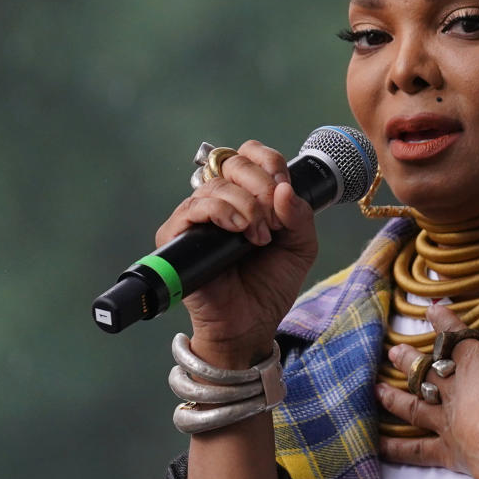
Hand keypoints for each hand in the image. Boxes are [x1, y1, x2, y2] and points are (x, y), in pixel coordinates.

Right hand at [155, 140, 317, 366]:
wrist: (252, 323)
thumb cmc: (270, 284)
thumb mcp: (301, 245)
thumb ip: (300, 215)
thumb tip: (284, 189)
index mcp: (245, 195)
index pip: (248, 154)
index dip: (269, 163)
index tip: (284, 187)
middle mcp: (217, 200)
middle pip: (233, 164)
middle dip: (261, 187)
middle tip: (274, 222)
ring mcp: (196, 217)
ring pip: (217, 186)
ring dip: (247, 207)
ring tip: (260, 238)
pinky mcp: (178, 237)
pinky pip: (193, 207)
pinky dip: (221, 212)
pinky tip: (239, 231)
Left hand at [377, 304, 478, 478]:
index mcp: (472, 364)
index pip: (456, 336)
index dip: (445, 321)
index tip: (431, 307)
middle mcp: (452, 390)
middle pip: (425, 371)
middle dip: (409, 360)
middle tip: (392, 350)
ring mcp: (445, 421)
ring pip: (413, 406)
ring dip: (393, 399)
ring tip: (374, 391)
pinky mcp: (446, 451)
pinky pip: (416, 450)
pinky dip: (396, 449)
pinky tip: (377, 446)